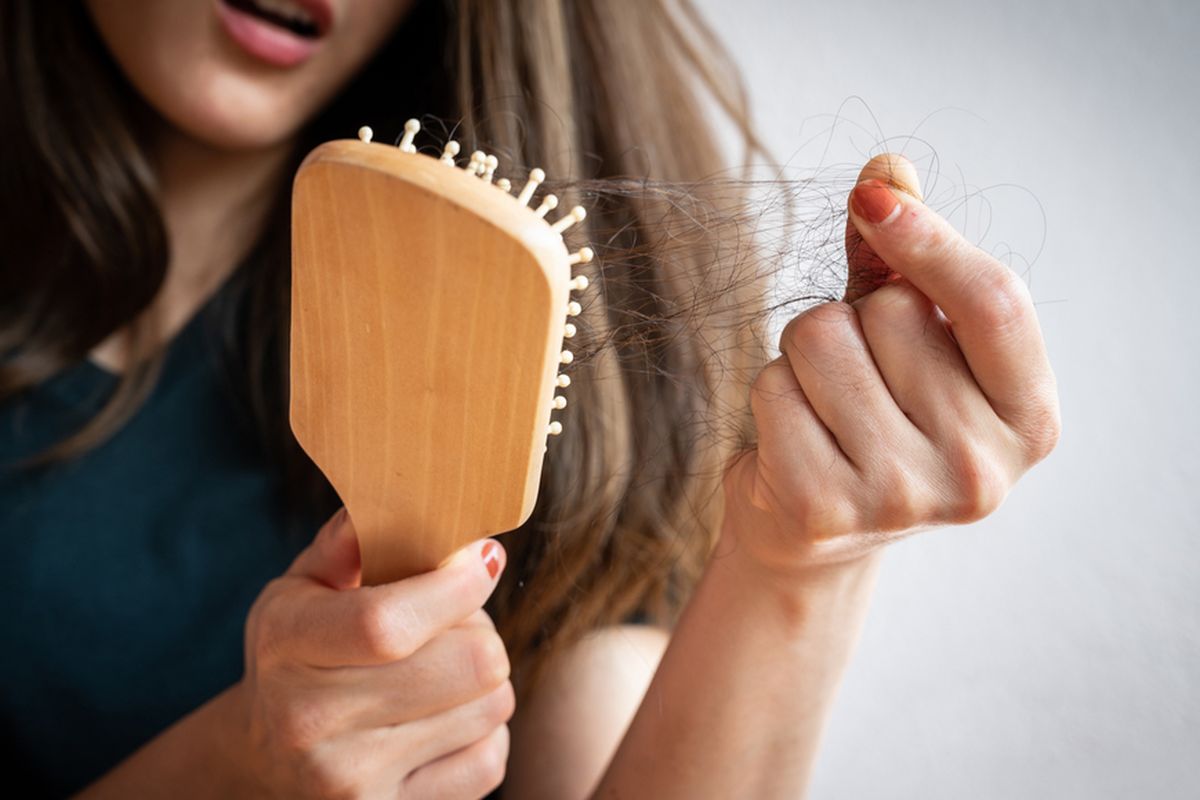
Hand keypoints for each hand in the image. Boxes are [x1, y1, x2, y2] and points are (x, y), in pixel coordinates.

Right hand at [226, 509, 512, 798]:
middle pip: (468, 663)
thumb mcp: (302, 589)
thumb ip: (348, 542)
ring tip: (444, 672)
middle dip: (478, 628)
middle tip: (456, 623)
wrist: (269, 760)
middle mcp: (309, 724)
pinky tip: (445, 719)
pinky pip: (491, 759)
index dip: (456, 587)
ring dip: (486, 680)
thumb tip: (402, 499)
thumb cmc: (301, 655)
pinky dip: (484, 731)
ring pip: (491, 705)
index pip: (389, 623)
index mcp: (287, 647)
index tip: (480, 560)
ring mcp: (350, 784)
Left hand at [722, 154, 1060, 573]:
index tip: (876, 198)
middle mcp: (981, 469)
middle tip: (857, 381)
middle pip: (891, 310)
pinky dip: (769, 394)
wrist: (813, 528)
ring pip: (820, 339)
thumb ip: (902, 259)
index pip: (994, 302)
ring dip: (803, 355)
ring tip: (822, 407)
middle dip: (854, 320)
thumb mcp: (903, 339)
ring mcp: (906, 497)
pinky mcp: (826, 509)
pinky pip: (773, 385)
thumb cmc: (870, 414)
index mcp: (1030, 418)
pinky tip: (791, 439)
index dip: (932, 239)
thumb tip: (888, 169)